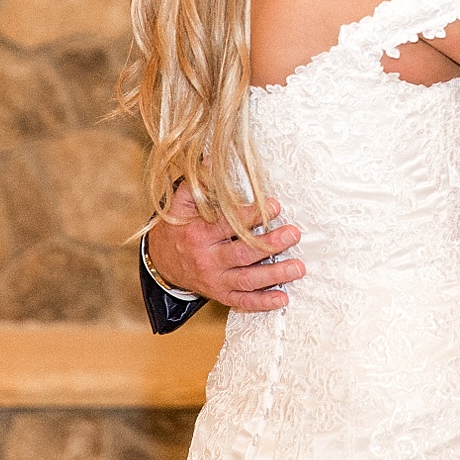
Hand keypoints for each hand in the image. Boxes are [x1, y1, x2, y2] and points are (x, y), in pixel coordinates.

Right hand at [146, 182, 305, 310]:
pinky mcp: (219, 294)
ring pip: (246, 279)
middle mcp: (207, 258)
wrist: (161, 261)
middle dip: (270, 244)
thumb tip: (211, 157)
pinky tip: (283, 298)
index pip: (229, 225)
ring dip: (274, 275)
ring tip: (298, 267)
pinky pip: (242, 301)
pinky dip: (262, 302)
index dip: (252, 215)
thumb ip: (197, 181)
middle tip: (293, 234)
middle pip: (242, 253)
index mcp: (199, 233)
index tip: (274, 205)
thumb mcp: (181, 203)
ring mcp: (214, 279)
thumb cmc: (179, 226)